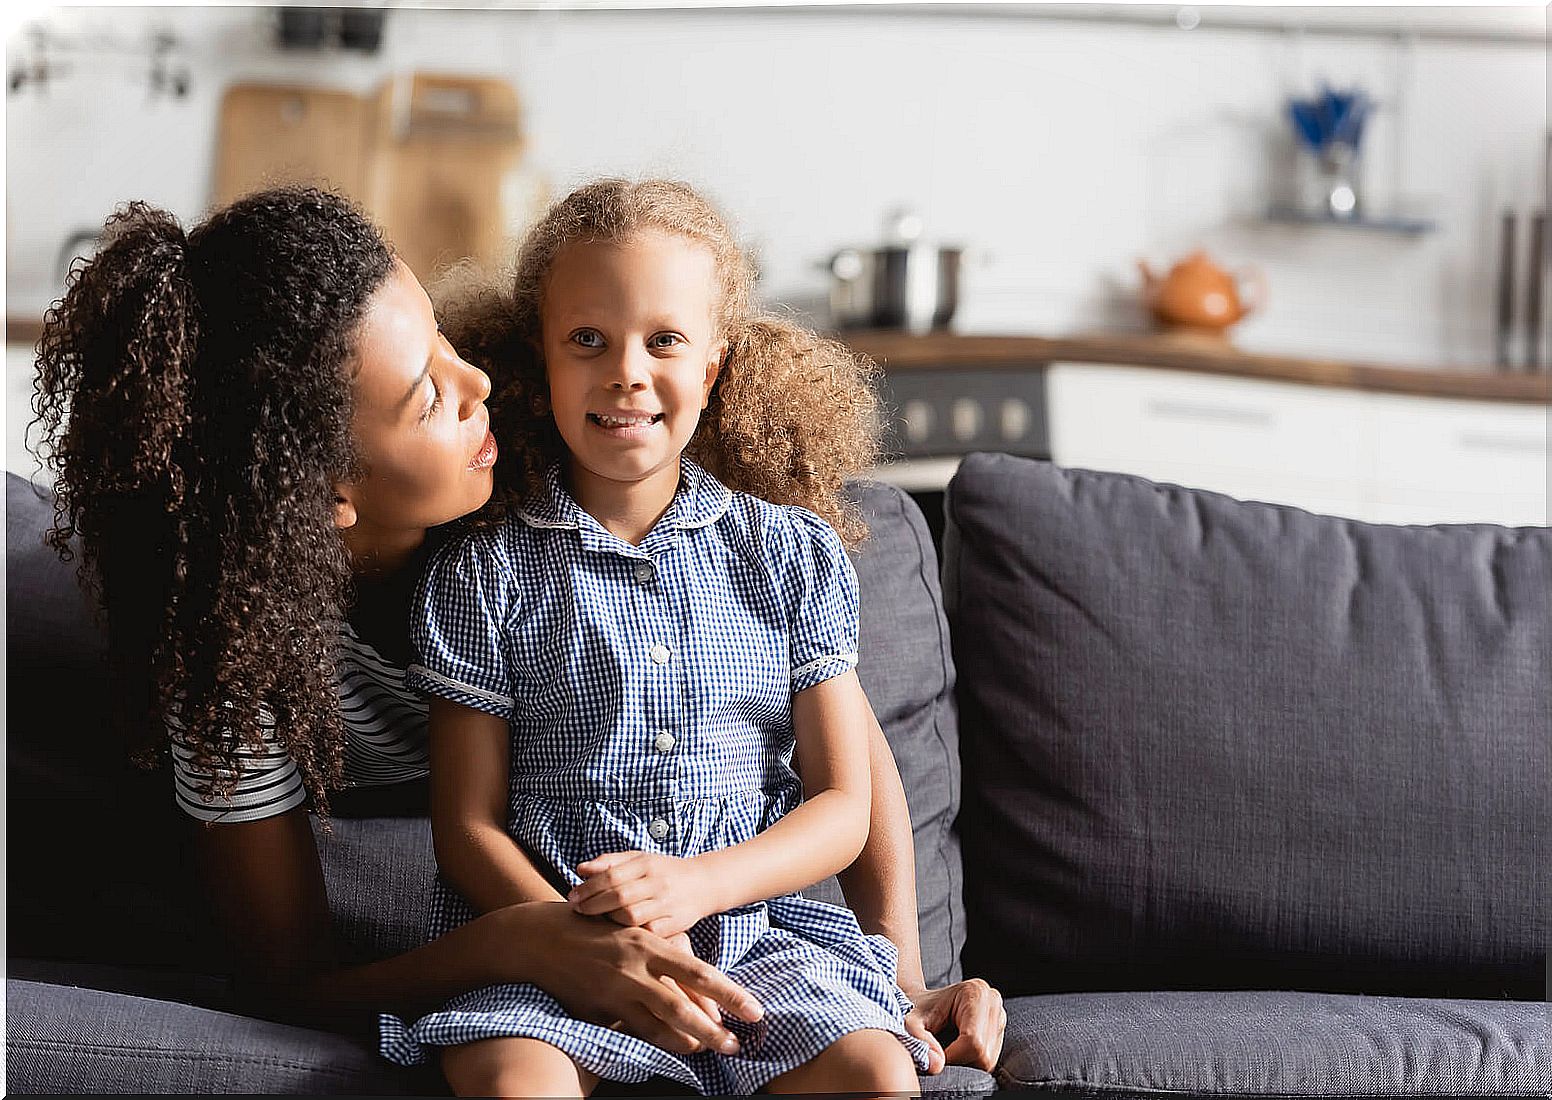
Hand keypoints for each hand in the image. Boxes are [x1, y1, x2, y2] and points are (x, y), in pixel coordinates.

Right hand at [508, 902, 760, 1055]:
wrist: (542, 939)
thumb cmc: (596, 929)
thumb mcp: (633, 932)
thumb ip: (664, 956)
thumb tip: (698, 984)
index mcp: (648, 943)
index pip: (698, 973)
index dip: (729, 993)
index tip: (754, 1009)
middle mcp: (635, 969)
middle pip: (683, 1006)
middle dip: (714, 1029)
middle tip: (737, 1045)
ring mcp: (615, 993)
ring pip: (660, 1025)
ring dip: (689, 1040)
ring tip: (712, 1048)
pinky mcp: (599, 1010)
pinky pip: (634, 1031)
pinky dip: (658, 1041)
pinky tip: (677, 1046)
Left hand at [569, 851, 713, 937]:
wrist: (704, 883)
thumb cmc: (663, 871)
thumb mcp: (640, 859)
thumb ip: (610, 862)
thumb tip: (580, 869)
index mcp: (647, 864)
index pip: (611, 875)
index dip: (588, 887)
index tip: (572, 896)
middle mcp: (658, 883)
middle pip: (619, 897)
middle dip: (593, 905)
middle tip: (578, 910)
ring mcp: (668, 904)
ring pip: (631, 917)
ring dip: (609, 921)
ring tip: (597, 921)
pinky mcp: (675, 924)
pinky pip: (647, 933)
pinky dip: (631, 934)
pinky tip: (618, 934)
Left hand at [904, 978, 1006, 1071]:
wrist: (920, 1004)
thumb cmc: (916, 1010)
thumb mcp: (910, 1023)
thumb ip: (920, 1042)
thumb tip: (936, 1065)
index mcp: (975, 992)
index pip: (974, 1042)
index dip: (952, 1055)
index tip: (934, 1052)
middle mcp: (992, 1001)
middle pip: (984, 1053)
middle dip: (959, 1059)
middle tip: (940, 1049)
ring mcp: (998, 1016)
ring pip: (988, 1059)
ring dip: (965, 1061)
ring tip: (948, 1045)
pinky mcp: (998, 1030)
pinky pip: (989, 1059)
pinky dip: (971, 1060)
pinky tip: (958, 1047)